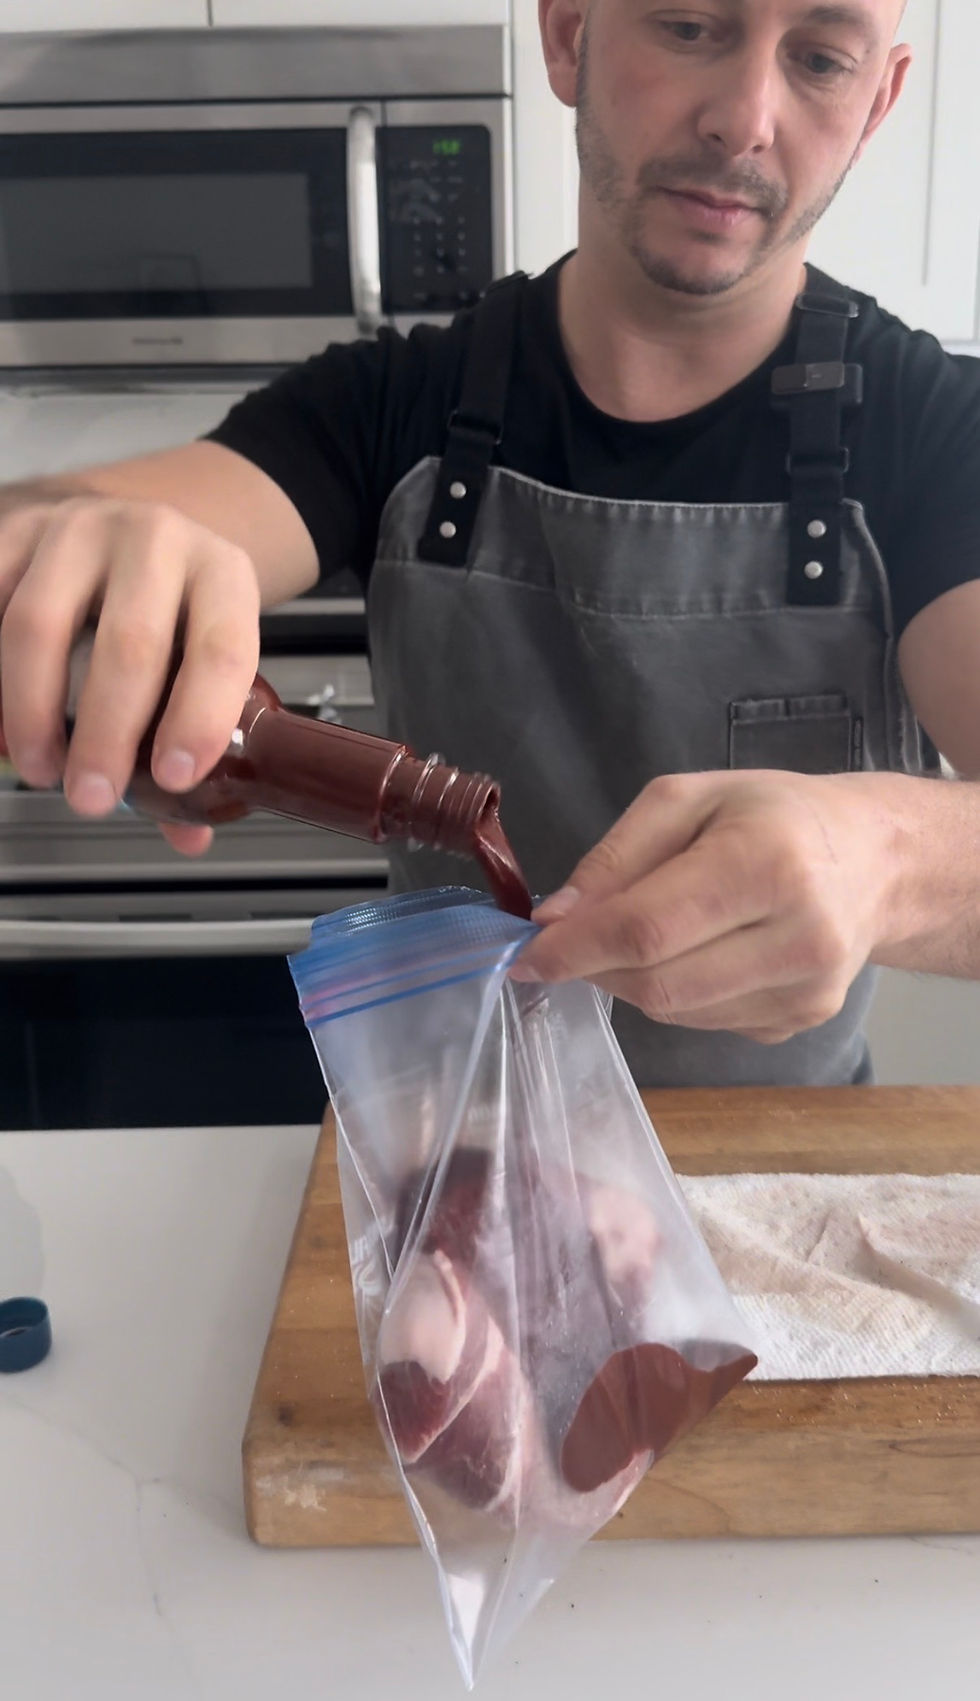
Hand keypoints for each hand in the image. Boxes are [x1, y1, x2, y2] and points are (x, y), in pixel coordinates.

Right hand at [0, 495, 260, 854]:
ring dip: (31, 711)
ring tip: (38, 768)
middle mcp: (156, 539)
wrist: (117, 527)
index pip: (221, 649)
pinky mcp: (16, 530)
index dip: (199, 719)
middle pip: (129, 643)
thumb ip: (194, 738)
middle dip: (106, 735)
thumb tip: (189, 832)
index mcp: (221, 574)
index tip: (173, 779)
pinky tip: (0, 727)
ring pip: (38, 625)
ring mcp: (79, 528)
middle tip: (91, 795)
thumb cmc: (167, 607)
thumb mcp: (201, 653)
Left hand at [512, 770, 898, 1043]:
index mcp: (767, 864)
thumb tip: (554, 919)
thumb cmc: (773, 816)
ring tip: (643, 934)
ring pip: (675, 1012)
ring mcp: (806, 992)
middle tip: (572, 940)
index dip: (576, 949)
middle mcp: (799, 937)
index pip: (648, 929)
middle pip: (657, 983)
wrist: (874, 860)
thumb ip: (615, 858)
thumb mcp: (687, 800)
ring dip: (631, 982)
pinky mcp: (802, 1023)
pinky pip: (704, 1023)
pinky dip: (673, 995)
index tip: (525, 955)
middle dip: (596, 967)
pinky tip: (693, 954)